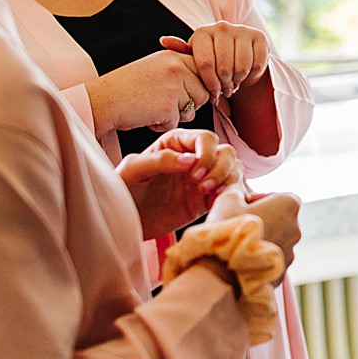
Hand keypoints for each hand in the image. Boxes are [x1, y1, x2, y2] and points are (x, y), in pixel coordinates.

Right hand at [86, 50, 210, 134]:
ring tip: (155, 108)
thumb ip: (182, 70)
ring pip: (194, 109)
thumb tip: (210, 83)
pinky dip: (163, 124)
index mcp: (176, 56)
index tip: (181, 95)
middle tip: (163, 103)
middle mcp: (178, 67)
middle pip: (204, 93)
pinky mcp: (168, 106)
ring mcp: (174, 86)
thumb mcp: (157, 66)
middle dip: (188, 104)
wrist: (103, 99)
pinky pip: (177, 122)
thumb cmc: (128, 86)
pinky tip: (147, 116)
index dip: (196, 88)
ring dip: (177, 115)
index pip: (205, 74)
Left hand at [116, 128, 238, 238]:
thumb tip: (189, 159)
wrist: (124, 220)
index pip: (206, 138)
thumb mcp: (133, 169)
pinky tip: (216, 204)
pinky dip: (231, 195)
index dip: (206, 154)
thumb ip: (160, 160)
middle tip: (203, 187)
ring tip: (209, 195)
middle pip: (226, 152)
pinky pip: (230, 192)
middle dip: (220, 168)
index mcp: (177, 143)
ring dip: (228, 180)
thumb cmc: (124, 189)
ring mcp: (202, 178)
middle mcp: (194, 157)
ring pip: (233, 169)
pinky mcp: (206, 199)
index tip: (195, 174)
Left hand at [159, 22, 268, 103]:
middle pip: (224, 67)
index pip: (206, 64)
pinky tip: (246, 77)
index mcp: (202, 32)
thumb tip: (163, 40)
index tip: (212, 92)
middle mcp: (222, 26)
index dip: (210, 83)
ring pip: (241, 67)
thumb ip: (182, 52)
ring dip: (238, 81)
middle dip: (224, 84)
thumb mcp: (195, 57)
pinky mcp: (260, 36)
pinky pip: (257, 64)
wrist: (239, 52)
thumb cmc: (212, 58)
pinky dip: (252, 76)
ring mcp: (242, 30)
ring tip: (234, 83)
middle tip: (225, 89)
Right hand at [208, 186, 301, 281]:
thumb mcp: (228, 198)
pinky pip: (270, 258)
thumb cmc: (227, 228)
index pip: (279, 196)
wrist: (221, 270)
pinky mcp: (282, 271)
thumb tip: (238, 190)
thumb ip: (237, 189)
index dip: (259, 199)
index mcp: (289, 205)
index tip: (243, 205)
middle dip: (261, 218)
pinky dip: (259, 257)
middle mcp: (295, 228)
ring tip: (238, 243)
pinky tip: (241, 258)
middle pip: (279, 219)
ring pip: (275, 240)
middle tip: (239, 223)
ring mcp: (290, 251)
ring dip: (261, 238)